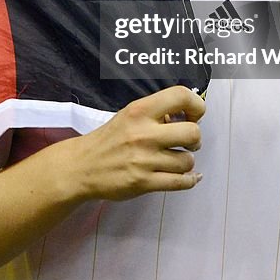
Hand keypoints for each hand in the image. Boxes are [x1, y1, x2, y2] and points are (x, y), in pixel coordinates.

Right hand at [75, 86, 204, 201]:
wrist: (82, 166)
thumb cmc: (110, 138)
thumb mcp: (130, 114)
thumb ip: (157, 112)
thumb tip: (188, 116)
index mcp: (140, 110)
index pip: (181, 96)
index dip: (196, 105)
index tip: (194, 116)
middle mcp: (144, 133)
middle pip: (193, 133)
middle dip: (195, 139)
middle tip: (187, 143)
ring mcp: (144, 159)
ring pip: (187, 161)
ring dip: (186, 162)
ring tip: (175, 160)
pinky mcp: (144, 183)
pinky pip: (180, 182)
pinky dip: (189, 180)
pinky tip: (189, 177)